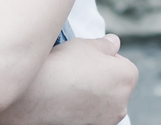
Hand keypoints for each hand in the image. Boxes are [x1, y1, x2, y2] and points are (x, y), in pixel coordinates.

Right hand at [0, 34, 137, 124]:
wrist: (34, 98)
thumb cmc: (61, 66)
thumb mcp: (85, 45)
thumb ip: (105, 44)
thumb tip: (114, 43)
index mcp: (127, 76)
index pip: (121, 63)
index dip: (102, 58)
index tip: (84, 59)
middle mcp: (123, 102)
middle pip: (114, 84)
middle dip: (101, 78)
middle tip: (76, 72)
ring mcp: (108, 120)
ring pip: (103, 101)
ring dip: (92, 95)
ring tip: (68, 86)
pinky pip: (91, 115)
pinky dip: (82, 109)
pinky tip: (65, 101)